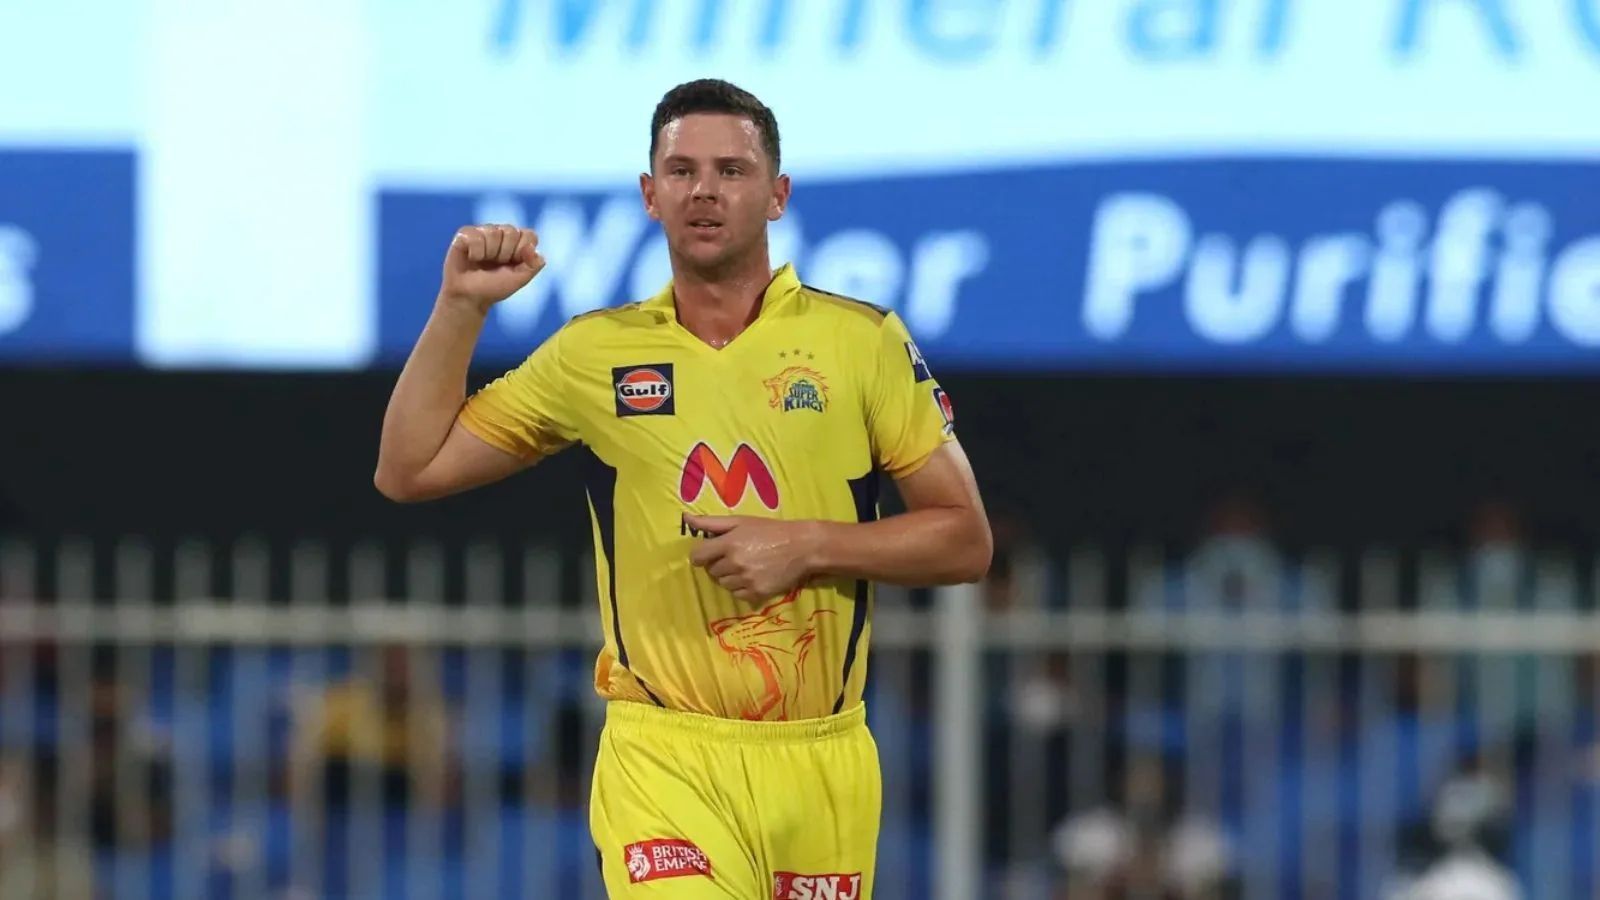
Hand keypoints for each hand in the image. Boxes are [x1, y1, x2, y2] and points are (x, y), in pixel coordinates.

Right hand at [440, 224, 544, 312]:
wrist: (468, 297)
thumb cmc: (493, 287)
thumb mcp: (519, 280)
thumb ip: (533, 265)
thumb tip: (532, 248)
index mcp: (518, 242)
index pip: (529, 235)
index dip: (522, 251)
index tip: (513, 264)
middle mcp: (501, 233)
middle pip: (511, 231)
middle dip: (504, 253)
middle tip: (495, 265)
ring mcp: (484, 231)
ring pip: (493, 232)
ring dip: (489, 253)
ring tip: (482, 262)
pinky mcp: (465, 233)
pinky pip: (475, 236)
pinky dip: (475, 252)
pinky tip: (471, 258)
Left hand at [686, 515, 817, 602]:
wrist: (802, 547)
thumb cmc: (770, 530)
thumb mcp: (741, 521)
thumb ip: (711, 522)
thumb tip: (685, 518)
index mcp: (729, 543)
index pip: (698, 556)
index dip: (701, 555)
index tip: (710, 552)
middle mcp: (735, 563)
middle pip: (711, 571)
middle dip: (718, 564)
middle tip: (734, 556)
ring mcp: (746, 580)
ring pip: (723, 584)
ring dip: (729, 577)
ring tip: (745, 566)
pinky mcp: (757, 593)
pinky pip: (737, 595)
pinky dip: (741, 588)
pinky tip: (752, 577)